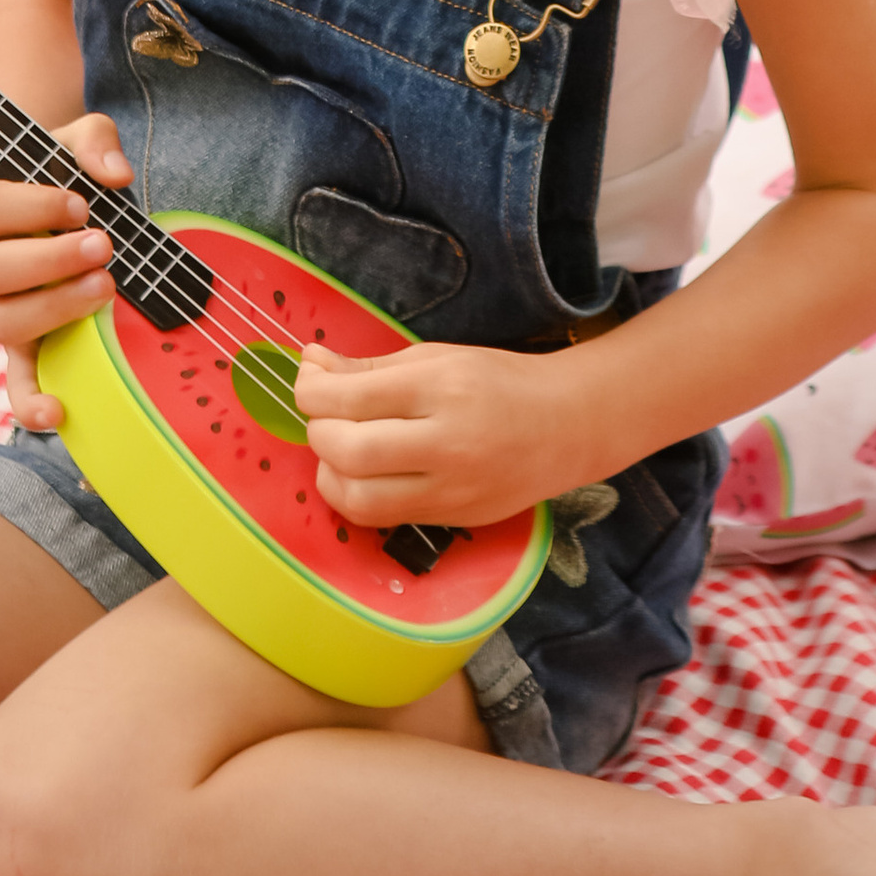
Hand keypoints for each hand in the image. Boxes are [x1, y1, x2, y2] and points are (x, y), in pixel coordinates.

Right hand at [0, 116, 135, 434]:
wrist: (64, 208)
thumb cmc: (62, 176)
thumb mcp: (74, 143)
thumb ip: (93, 142)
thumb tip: (114, 175)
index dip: (30, 208)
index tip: (80, 203)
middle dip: (47, 260)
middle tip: (100, 244)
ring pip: (4, 323)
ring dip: (54, 308)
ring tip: (105, 287)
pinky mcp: (21, 348)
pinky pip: (15, 384)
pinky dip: (30, 405)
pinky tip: (59, 414)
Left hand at [290, 338, 582, 531]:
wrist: (565, 427)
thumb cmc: (497, 382)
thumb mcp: (435, 358)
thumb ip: (368, 368)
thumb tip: (309, 366)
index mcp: (440, 387)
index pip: (348, 398)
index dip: (310, 390)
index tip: (311, 380)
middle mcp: (445, 442)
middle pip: (346, 450)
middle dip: (317, 430)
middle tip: (324, 415)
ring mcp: (450, 488)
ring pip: (357, 497)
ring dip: (329, 472)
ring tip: (340, 448)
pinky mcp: (451, 518)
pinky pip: (381, 517)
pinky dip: (355, 495)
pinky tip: (362, 473)